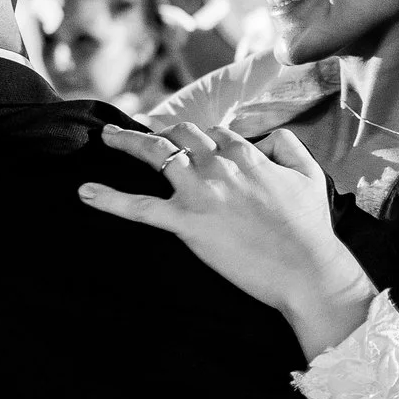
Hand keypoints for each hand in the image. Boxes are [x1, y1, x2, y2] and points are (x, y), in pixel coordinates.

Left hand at [79, 122, 375, 357]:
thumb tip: (269, 138)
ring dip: (127, 142)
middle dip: (159, 130)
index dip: (196, 135)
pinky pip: (141, 207)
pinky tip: (86, 193)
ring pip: (156, 156)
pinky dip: (111, 199)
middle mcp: (220, 166)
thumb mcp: (311, 176)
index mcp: (249, 155)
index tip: (183, 138)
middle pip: (181, 134)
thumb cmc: (311, 229)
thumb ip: (289, 147)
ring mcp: (201, 193)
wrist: (307, 269)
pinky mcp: (187, 223)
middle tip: (140, 132)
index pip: (214, 134)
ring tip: (107, 137)